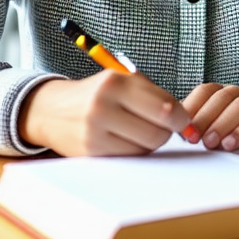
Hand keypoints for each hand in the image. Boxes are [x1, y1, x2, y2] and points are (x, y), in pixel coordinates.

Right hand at [18, 71, 192, 156]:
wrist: (51, 110)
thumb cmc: (98, 94)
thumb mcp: (123, 81)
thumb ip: (154, 96)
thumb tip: (186, 121)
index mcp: (116, 82)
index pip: (166, 107)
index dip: (182, 118)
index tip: (185, 121)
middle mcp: (103, 104)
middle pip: (158, 131)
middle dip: (167, 132)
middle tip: (163, 127)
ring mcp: (94, 130)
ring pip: (145, 147)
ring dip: (151, 142)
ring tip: (140, 130)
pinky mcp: (90, 151)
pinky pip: (129, 157)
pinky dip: (135, 151)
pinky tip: (127, 140)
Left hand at [182, 83, 238, 150]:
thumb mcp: (217, 126)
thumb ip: (199, 125)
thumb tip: (173, 132)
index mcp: (223, 93)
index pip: (205, 91)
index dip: (192, 107)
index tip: (181, 128)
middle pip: (222, 97)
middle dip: (205, 118)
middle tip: (194, 139)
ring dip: (223, 124)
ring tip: (211, 143)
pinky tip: (232, 143)